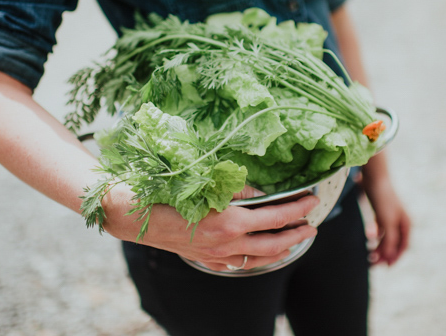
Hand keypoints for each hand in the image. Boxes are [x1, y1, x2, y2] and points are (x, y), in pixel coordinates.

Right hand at [103, 189, 319, 271]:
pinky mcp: (205, 258)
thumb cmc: (166, 191)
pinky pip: (237, 263)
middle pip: (273, 243)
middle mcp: (226, 243)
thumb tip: (259, 193)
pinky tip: (259, 254)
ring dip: (281, 249)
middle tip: (313, 225)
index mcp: (229, 221)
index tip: (312, 201)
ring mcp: (215, 255)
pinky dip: (255, 258)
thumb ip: (237, 188)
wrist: (132, 213)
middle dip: (297, 234)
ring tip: (295, 241)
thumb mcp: (205, 182)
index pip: (276, 216)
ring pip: (258, 258)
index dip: (298, 209)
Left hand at [362, 170, 410, 266]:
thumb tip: (389, 258)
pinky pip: (380, 230)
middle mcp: (400, 222)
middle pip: (394, 243)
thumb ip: (389, 240)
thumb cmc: (383, 199)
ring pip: (386, 238)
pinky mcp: (381, 214)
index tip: (386, 267)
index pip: (403, 246)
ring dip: (379, 247)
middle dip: (385, 254)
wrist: (374, 178)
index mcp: (406, 224)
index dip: (395, 257)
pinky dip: (375, 237)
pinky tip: (369, 240)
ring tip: (369, 255)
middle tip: (372, 263)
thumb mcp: (386, 222)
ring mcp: (391, 218)